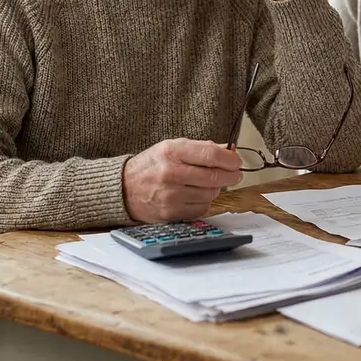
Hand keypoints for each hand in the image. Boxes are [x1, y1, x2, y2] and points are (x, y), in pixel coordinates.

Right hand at [121, 139, 243, 222]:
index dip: (230, 159)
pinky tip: (197, 195)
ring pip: (210, 194)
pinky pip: (201, 208)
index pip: (210, 154)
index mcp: (171, 152)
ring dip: (216, 189)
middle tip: (235, 174)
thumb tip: (229, 150)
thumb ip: (200, 148)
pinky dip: (205, 202)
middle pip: (214, 176)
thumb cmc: (151, 166)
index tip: (237, 161)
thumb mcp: (171, 147)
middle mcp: (170, 173)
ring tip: (209, 183)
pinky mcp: (171, 213)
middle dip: (231, 175)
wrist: (124, 189)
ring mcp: (170, 196)